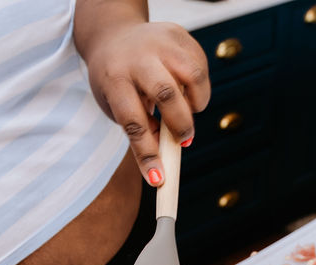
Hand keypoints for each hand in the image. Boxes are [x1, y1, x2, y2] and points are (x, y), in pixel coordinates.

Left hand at [83, 21, 209, 185]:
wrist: (114, 35)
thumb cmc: (115, 80)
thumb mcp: (115, 104)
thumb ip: (139, 127)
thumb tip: (166, 154)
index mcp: (114, 79)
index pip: (132, 122)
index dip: (147, 154)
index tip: (158, 179)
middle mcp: (138, 57)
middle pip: (167, 94)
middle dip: (181, 124)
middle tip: (184, 140)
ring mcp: (160, 41)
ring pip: (193, 76)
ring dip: (196, 103)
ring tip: (187, 110)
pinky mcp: (179, 34)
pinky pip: (201, 66)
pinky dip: (199, 87)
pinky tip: (186, 91)